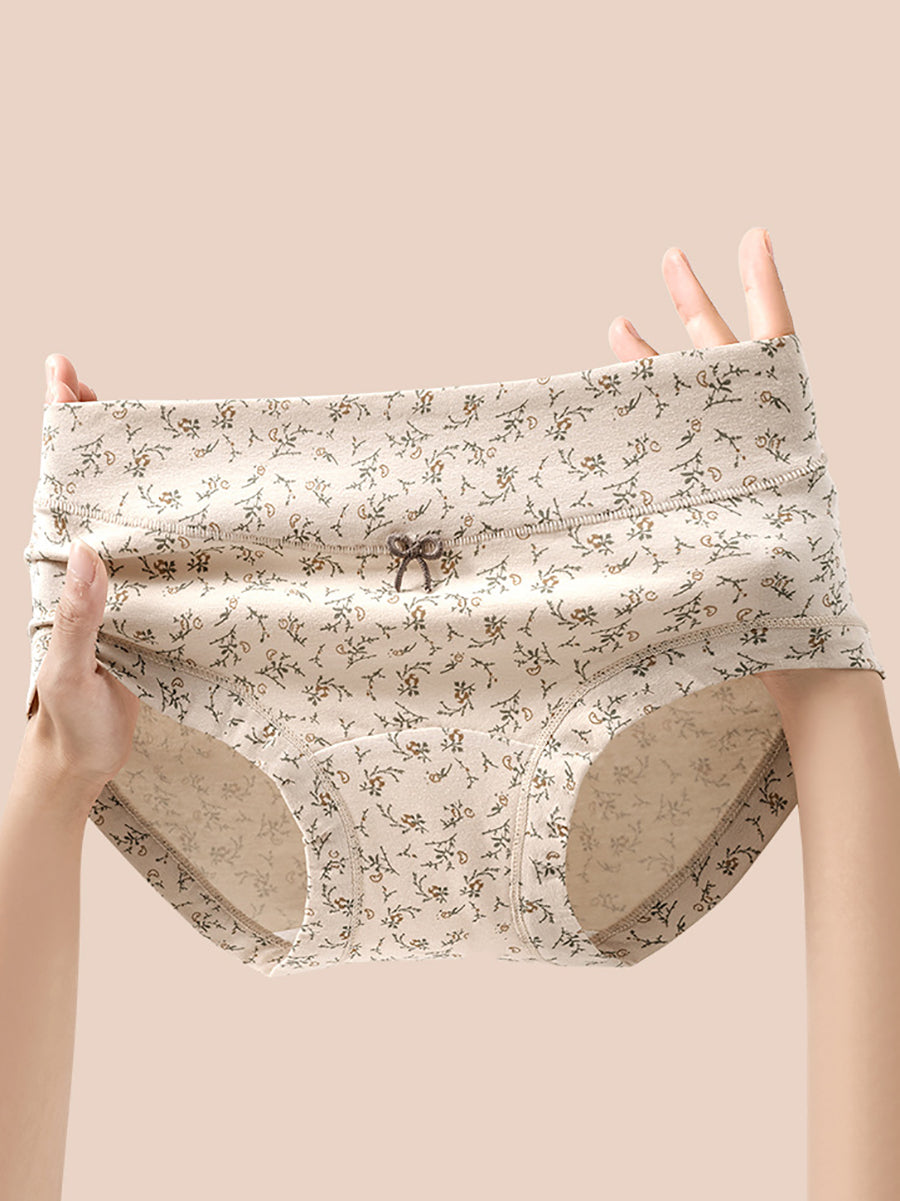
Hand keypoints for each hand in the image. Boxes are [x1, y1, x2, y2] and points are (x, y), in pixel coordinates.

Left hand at [21, 356, 140, 804]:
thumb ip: (75, 617)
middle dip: (89, 429)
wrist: (81, 761)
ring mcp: (118, 587)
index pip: (60, 487)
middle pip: (89, 486)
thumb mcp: (68, 670)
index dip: (63, 430)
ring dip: (133, 469)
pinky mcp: (148, 608)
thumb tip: (89, 552)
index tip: (64, 374)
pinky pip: (159, 555)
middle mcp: (87, 570)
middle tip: (90, 379)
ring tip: (146, 420)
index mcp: (60, 575)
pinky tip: (191, 504)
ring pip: (126, 514)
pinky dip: (171, 522)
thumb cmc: (66, 720)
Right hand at [607, 226, 829, 712]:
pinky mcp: (707, 502)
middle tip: (670, 256)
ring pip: (690, 401)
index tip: (754, 236)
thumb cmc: (798, 605)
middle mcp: (755, 449)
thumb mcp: (785, 532)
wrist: (799, 661)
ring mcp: (728, 474)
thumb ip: (758, 479)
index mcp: (784, 440)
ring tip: (619, 320)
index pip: (776, 348)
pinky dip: (644, 421)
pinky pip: (674, 447)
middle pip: (725, 358)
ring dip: (657, 358)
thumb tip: (726, 417)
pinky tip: (615, 407)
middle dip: (696, 304)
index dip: (765, 290)